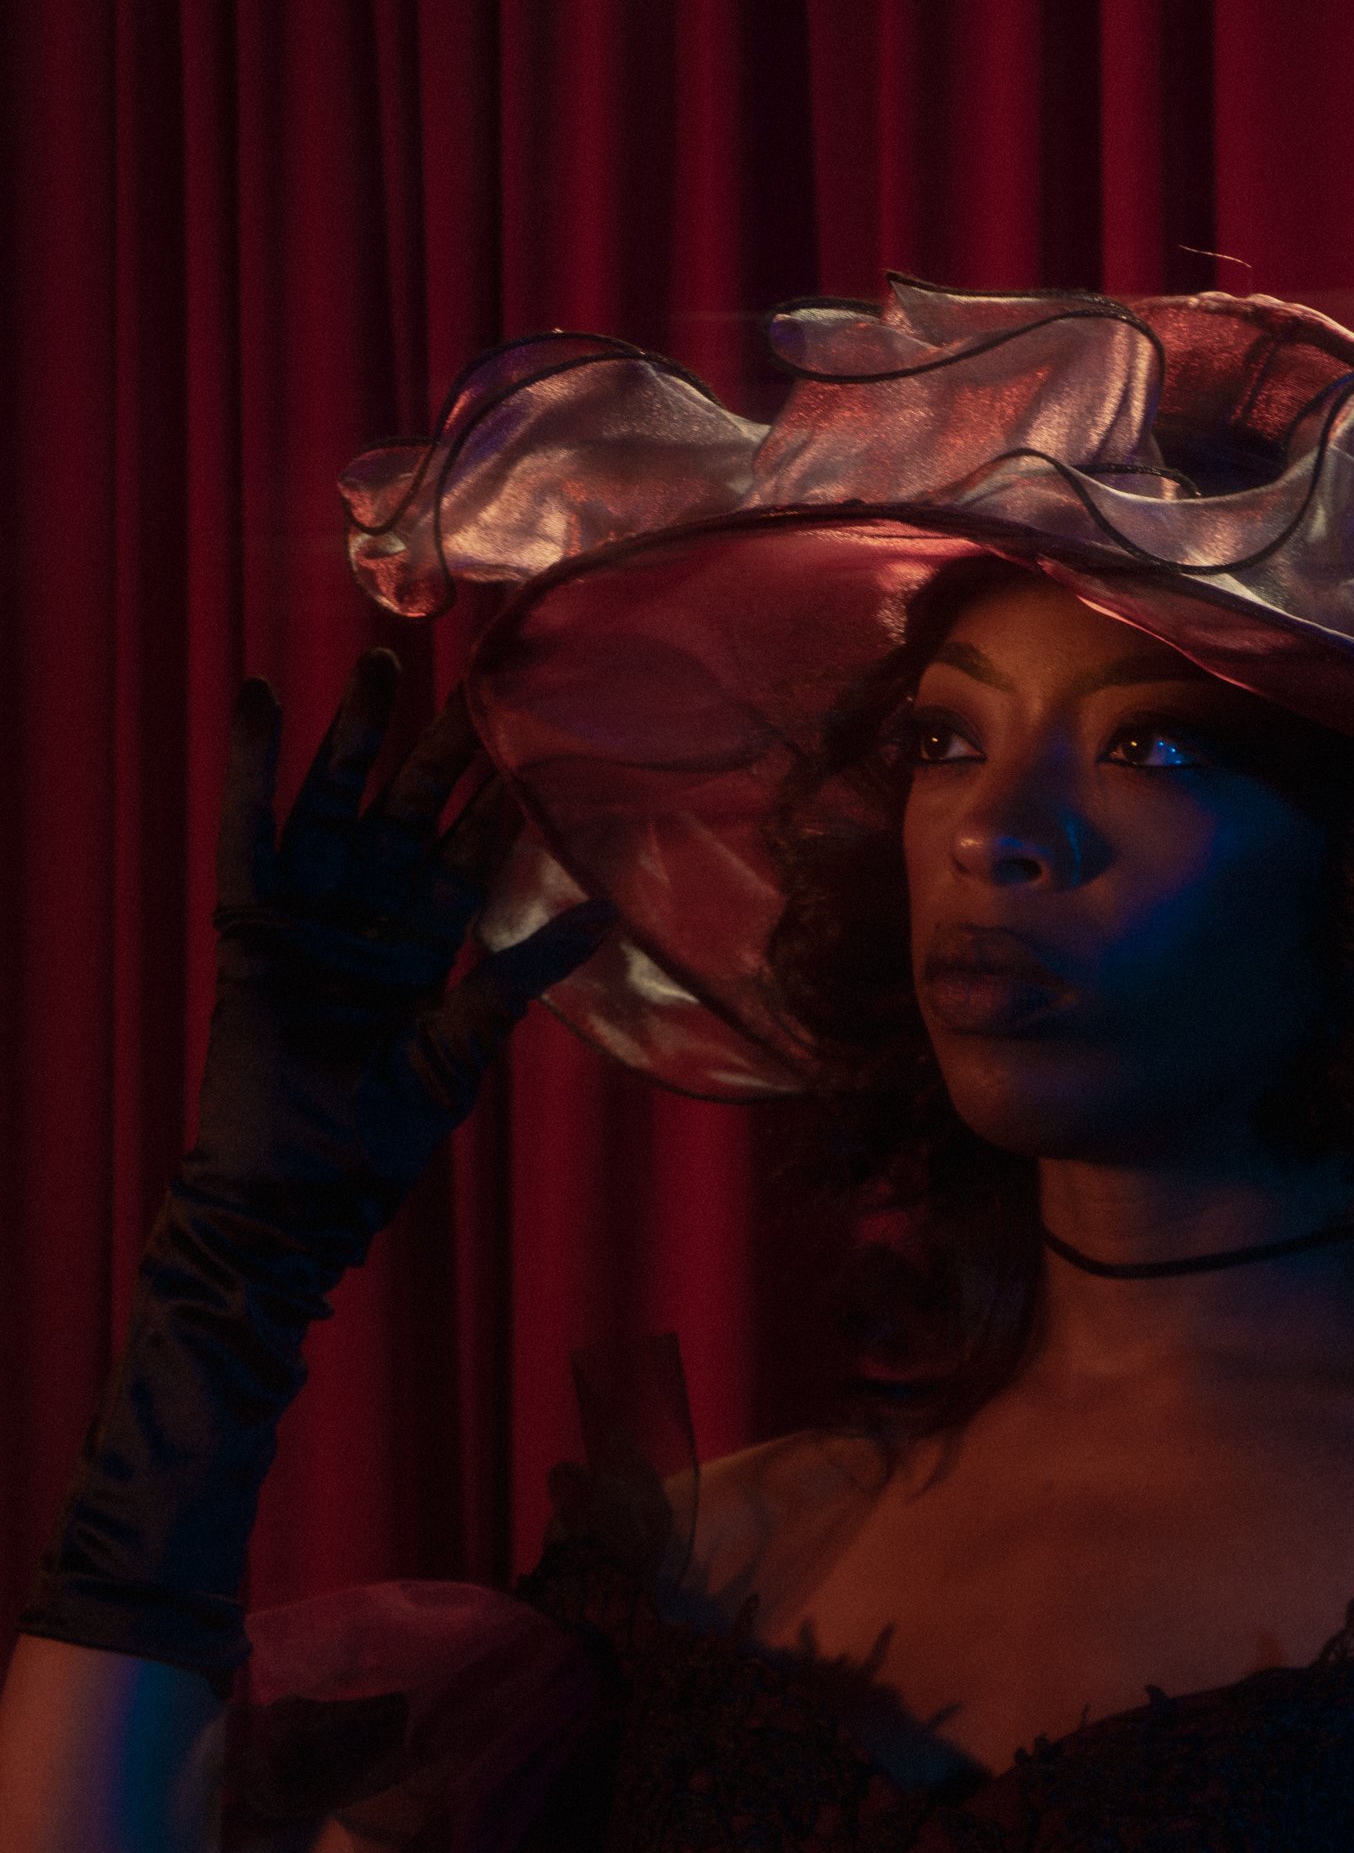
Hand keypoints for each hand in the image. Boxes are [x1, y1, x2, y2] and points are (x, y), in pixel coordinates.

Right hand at [187, 648, 612, 1278]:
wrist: (296, 1188)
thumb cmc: (378, 1135)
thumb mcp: (460, 1049)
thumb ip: (518, 977)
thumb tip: (606, 914)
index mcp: (424, 947)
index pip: (468, 855)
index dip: (497, 798)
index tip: (530, 733)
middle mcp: (367, 918)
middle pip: (407, 813)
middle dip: (433, 747)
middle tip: (465, 669)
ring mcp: (307, 916)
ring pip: (335, 806)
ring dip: (355, 738)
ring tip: (380, 664)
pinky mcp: (248, 924)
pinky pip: (248, 833)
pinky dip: (249, 769)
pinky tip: (258, 700)